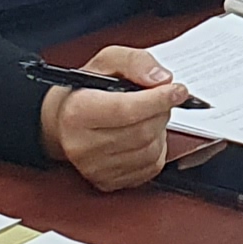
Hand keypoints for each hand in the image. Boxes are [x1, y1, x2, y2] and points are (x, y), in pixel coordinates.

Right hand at [38, 44, 186, 192]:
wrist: (63, 121)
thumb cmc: (86, 90)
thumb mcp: (107, 61)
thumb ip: (135, 61)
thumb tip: (160, 79)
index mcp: (77, 112)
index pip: (127, 110)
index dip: (159, 99)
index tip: (178, 90)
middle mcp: (82, 145)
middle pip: (143, 131)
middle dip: (162, 111)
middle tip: (162, 99)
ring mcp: (94, 168)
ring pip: (150, 151)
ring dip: (160, 130)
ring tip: (148, 116)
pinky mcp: (108, 182)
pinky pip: (150, 168)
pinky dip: (157, 149)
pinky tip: (144, 135)